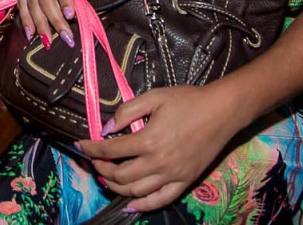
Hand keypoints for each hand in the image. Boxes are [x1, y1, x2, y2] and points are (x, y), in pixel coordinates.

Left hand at [77, 83, 244, 212]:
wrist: (221, 111)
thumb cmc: (188, 100)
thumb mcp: (154, 96)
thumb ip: (127, 111)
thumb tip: (107, 128)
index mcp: (148, 140)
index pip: (111, 150)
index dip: (92, 148)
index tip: (81, 145)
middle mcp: (158, 162)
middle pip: (120, 175)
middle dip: (101, 169)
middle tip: (94, 161)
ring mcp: (172, 175)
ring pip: (136, 191)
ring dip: (116, 187)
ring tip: (106, 178)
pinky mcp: (185, 182)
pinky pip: (160, 200)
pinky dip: (142, 205)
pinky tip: (130, 204)